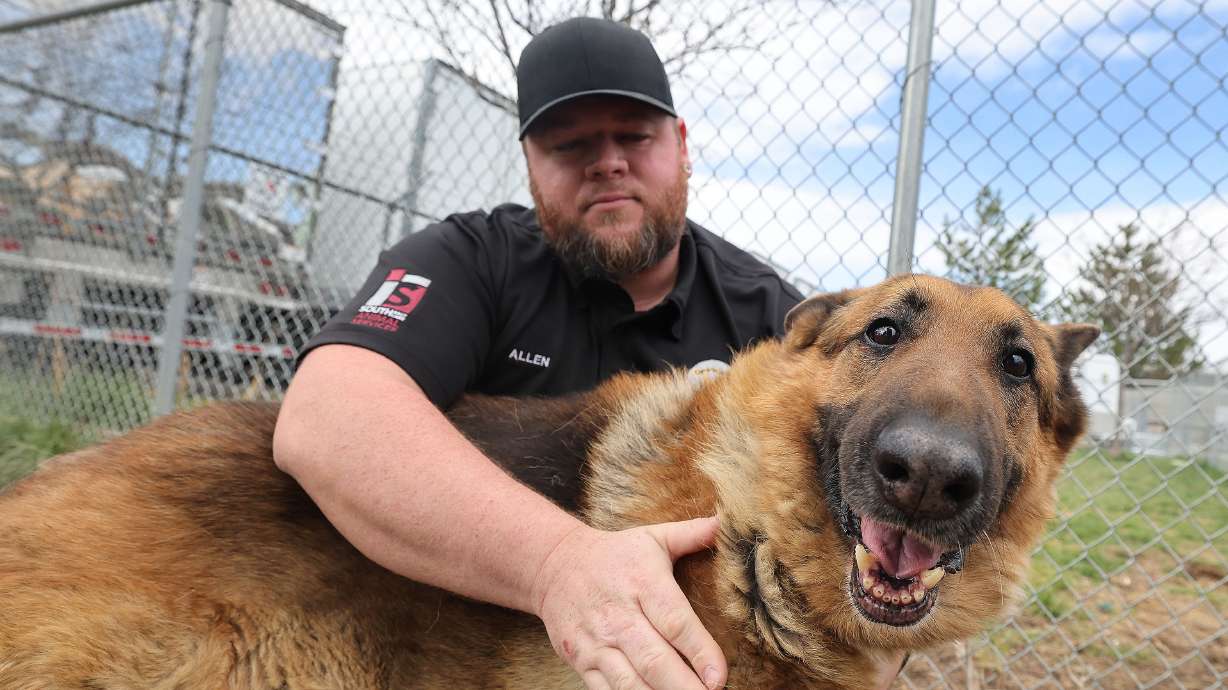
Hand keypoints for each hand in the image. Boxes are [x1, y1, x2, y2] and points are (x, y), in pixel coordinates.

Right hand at [531, 516, 726, 689]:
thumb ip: (693, 534)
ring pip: (630, 682)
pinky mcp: (581, 661)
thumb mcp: (653, 538)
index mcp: (643, 582)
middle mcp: (619, 615)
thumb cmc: (615, 555)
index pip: (674, 621)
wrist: (553, 565)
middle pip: (654, 659)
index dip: (699, 651)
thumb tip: (728, 523)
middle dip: (685, 686)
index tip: (719, 677)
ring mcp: (597, 642)